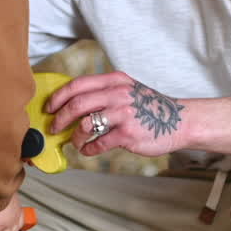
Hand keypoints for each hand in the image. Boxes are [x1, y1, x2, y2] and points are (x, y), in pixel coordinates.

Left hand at [46, 71, 189, 157]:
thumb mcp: (127, 90)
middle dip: (59, 118)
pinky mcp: (128, 134)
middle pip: (76, 104)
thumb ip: (103, 93)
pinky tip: (89, 150)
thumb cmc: (149, 107)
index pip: (77, 84)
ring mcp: (123, 114)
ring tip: (76, 142)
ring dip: (75, 136)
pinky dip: (89, 149)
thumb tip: (71, 104)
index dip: (59, 97)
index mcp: (114, 81)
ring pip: (85, 124)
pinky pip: (99, 143)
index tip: (49, 107)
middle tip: (54, 128)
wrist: (180, 120)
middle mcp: (118, 94)